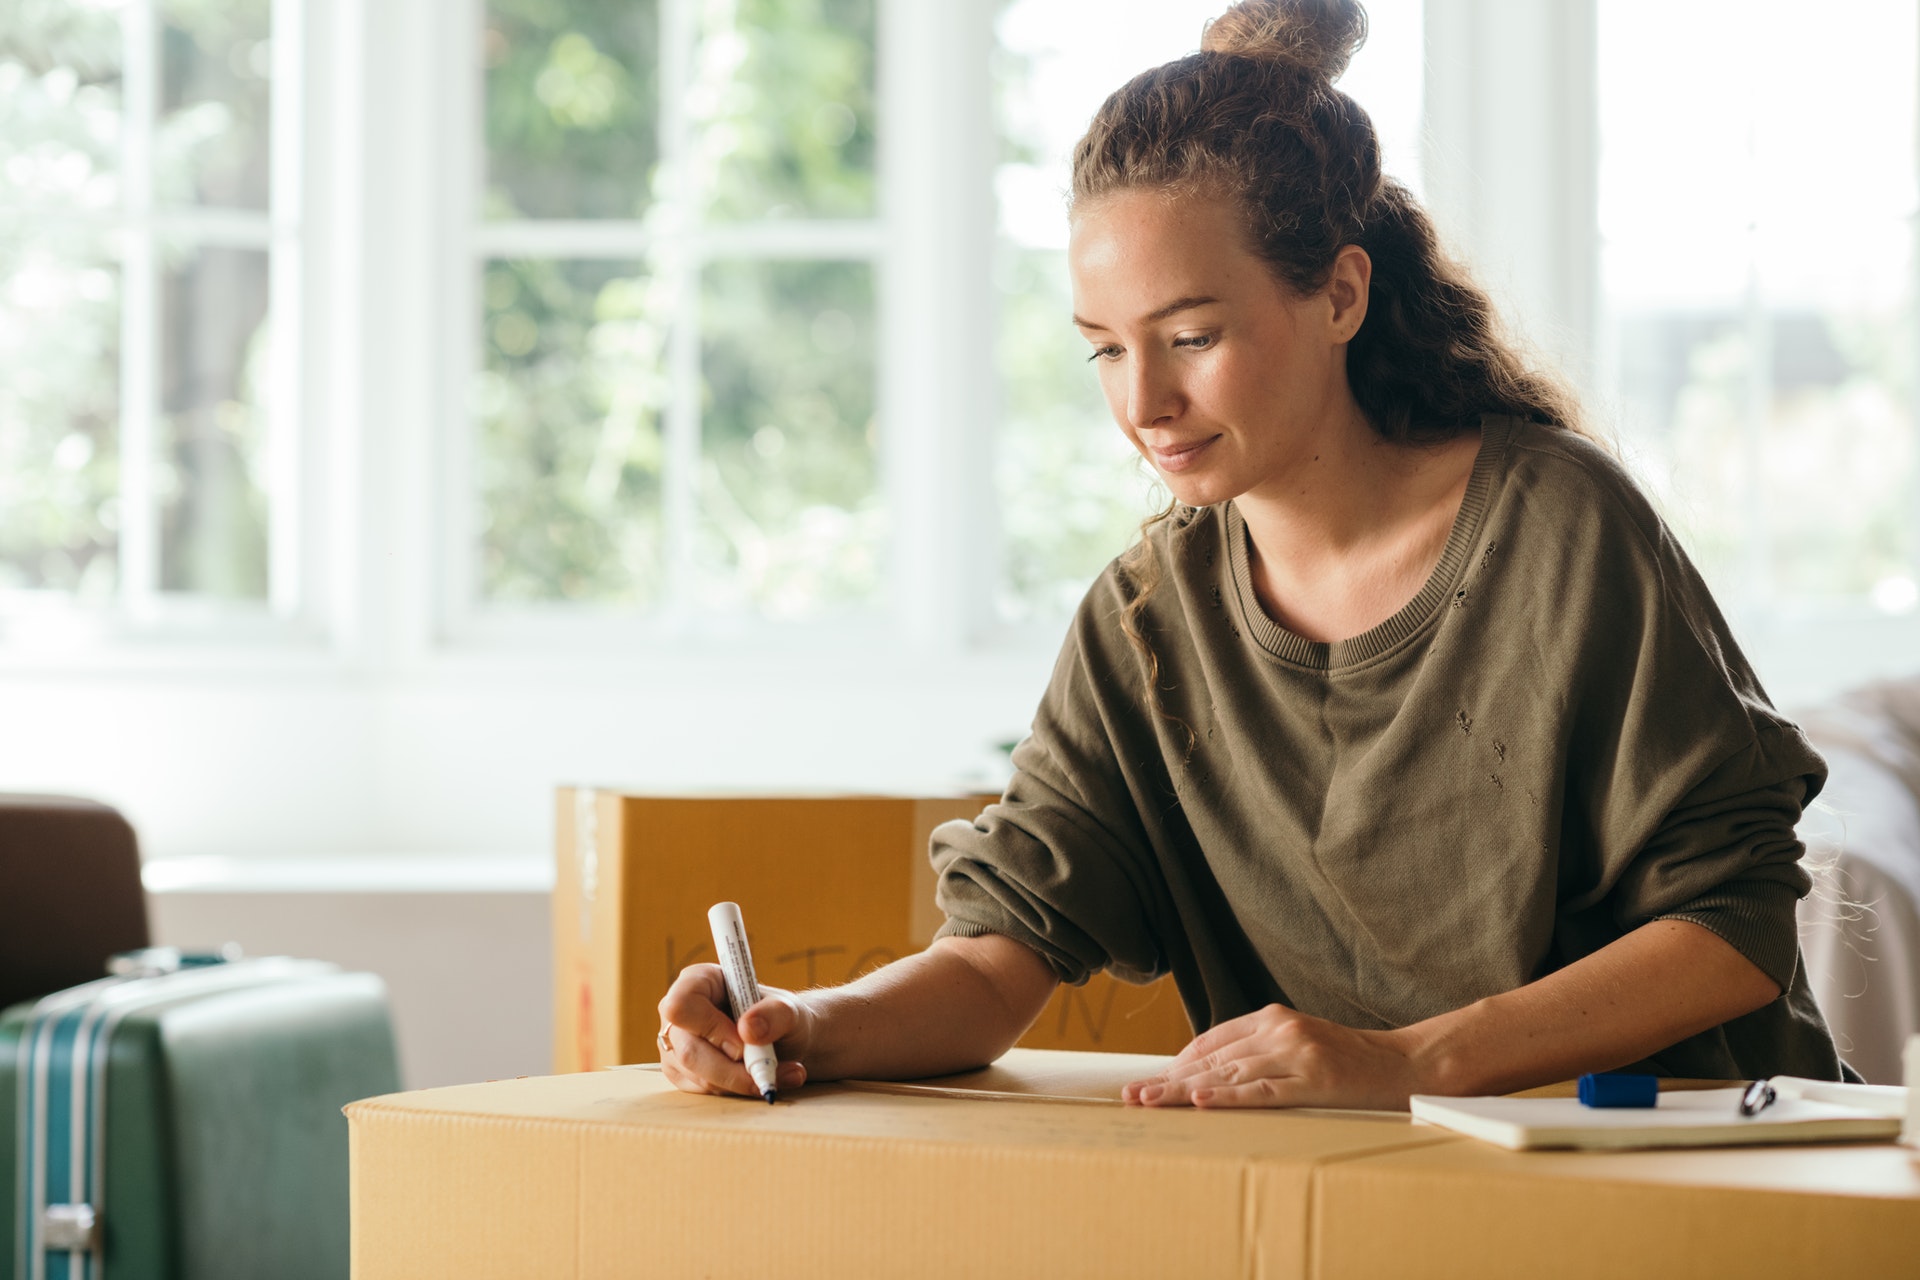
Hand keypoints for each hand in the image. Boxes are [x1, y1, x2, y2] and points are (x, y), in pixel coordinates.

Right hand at [656, 962, 811, 1098]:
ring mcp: (676, 1045)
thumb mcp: (789, 1009)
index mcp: (698, 981)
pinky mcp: (682, 1073)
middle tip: (768, 1069)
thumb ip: (775, 1014)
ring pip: (699, 1077)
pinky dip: (737, 1091)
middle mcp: (679, 1013)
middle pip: (689, 1051)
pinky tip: (760, 1079)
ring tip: (779, 1072)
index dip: (710, 1028)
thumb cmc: (780, 1016)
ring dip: (742, 1082)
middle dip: (733, 1069)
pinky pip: (705, 1091)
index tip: (743, 1043)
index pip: (681, 1006)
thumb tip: (748, 1029)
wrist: (785, 1040)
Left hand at [1121, 1003, 1422, 1109]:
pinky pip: (1263, 1091)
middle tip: (1134, 1095)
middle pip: (1213, 1059)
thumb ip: (1259, 1051)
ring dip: (1185, 1092)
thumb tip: (1209, 1075)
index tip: (1150, 1081)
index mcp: (1272, 1017)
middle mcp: (1280, 1030)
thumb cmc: (1348, 1060)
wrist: (1404, 1064)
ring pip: (1229, 1075)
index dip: (1177, 1064)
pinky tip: (1201, 1102)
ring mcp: (1297, 1054)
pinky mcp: (1314, 1081)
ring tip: (1152, 1103)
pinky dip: (1229, 1097)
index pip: (1211, 1041)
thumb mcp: (1299, 1042)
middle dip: (1170, 1079)